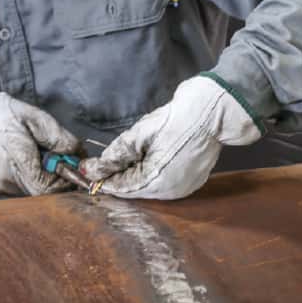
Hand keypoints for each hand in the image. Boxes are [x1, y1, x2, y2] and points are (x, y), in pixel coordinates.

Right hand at [0, 89, 81, 195]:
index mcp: (18, 160)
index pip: (51, 187)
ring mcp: (0, 187)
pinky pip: (22, 187)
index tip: (72, 162)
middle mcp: (8, 180)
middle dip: (56, 176)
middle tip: (56, 155)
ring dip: (43, 175)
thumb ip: (56, 135)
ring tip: (36, 153)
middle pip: (44, 192)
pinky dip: (29, 175)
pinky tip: (22, 158)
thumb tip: (78, 153)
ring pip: (33, 190)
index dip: (66, 178)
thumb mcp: (30, 114)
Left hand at [81, 76, 261, 199]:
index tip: (87, 172)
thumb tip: (92, 170)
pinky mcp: (192, 181)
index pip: (122, 188)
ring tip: (127, 158)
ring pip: (150, 188)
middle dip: (119, 178)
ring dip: (136, 176)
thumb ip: (116, 155)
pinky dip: (152, 174)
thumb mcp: (140, 133)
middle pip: (136, 191)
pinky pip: (165, 184)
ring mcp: (184, 188)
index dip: (104, 180)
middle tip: (103, 164)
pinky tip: (149, 158)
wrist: (214, 111)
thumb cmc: (177, 118)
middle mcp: (172, 191)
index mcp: (158, 180)